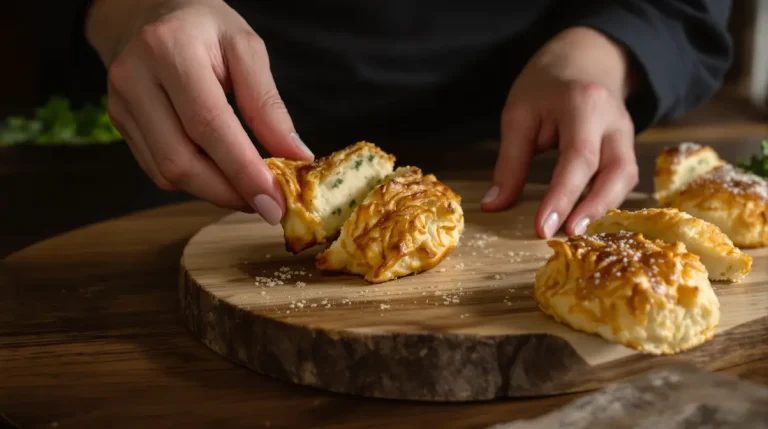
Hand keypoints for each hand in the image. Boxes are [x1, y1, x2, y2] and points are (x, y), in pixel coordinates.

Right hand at [85, 0, 313, 223]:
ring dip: (213, 192)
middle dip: (228, 192)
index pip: (208, 124)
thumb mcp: (246, 48)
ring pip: (166, 172)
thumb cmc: (203, 26)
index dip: (242, 169)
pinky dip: (194, 182)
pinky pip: (156, 169)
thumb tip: (294, 156)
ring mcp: (120, 103)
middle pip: (180, 159)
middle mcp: (135, 78)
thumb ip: (267, 104)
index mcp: (170, 49)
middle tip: (268, 205)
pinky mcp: (118, 122)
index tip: (274, 200)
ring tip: (249, 191)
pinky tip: (221, 177)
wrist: (146, 10)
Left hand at [481, 27, 638, 238]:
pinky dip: (605, 201)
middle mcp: (614, 121)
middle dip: (593, 208)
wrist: (582, 60)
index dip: (562, 197)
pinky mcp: (627, 148)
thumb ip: (510, 162)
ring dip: (602, 209)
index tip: (542, 228)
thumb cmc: (545, 87)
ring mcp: (626, 134)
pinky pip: (622, 179)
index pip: (577, 158)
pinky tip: (584, 220)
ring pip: (625, 178)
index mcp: (584, 105)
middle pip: (616, 171)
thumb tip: (494, 207)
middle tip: (566, 236)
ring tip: (574, 233)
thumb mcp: (518, 115)